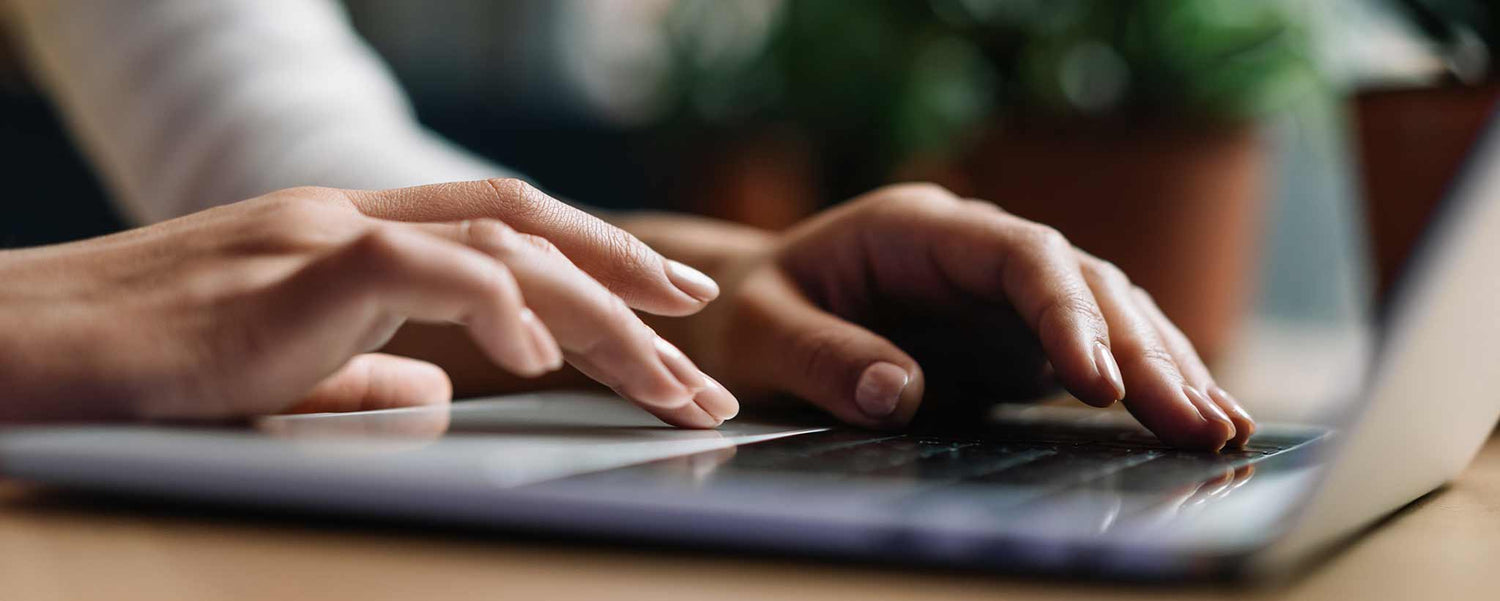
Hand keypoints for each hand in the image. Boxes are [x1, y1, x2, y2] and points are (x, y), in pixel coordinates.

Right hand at [0, 180, 736, 425]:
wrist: (14, 354)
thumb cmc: (132, 373)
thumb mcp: (275, 373)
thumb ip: (361, 375)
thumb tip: (440, 397)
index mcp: (353, 239)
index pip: (502, 228)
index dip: (596, 260)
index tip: (669, 305)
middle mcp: (350, 219)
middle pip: (527, 230)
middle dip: (629, 287)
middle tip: (705, 348)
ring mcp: (320, 234)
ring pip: (500, 245)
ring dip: (599, 313)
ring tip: (669, 378)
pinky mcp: (288, 271)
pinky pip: (421, 270)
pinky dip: (496, 307)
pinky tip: (542, 362)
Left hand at [633, 184, 1253, 450]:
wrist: (749, 310)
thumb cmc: (749, 315)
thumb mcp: (761, 333)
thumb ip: (821, 357)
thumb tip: (897, 395)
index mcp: (918, 229)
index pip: (1019, 255)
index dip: (1066, 312)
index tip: (1097, 380)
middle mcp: (976, 251)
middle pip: (1082, 283)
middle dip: (1143, 351)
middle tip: (1193, 422)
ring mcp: (1003, 291)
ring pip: (1107, 311)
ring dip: (1164, 366)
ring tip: (1218, 428)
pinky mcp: (1014, 334)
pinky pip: (1095, 349)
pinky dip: (1144, 381)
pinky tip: (1194, 418)